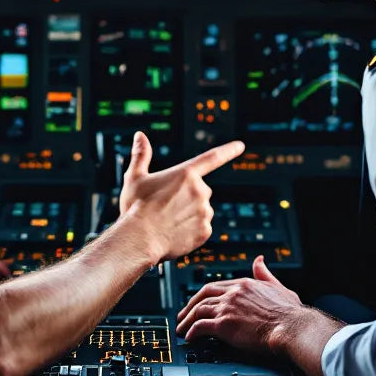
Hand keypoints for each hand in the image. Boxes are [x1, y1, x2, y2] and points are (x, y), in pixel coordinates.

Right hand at [117, 130, 243, 261]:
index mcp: (186, 174)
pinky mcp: (205, 231)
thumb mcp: (135, 177)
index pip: (212, 158)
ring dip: (189, 214)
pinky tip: (174, 233)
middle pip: (200, 190)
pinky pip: (201, 228)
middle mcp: (200, 191)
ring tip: (168, 222)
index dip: (228, 151)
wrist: (139, 239)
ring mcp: (205, 212)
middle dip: (187, 196)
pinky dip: (190, 230)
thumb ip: (141, 155)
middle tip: (166, 206)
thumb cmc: (136, 208)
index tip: (240, 146)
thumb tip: (139, 135)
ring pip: (201, 210)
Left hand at [175, 255, 305, 354]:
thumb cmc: (290, 313)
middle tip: (183, 315)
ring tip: (182, 330)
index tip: (199, 303)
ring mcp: (227, 308)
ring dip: (187, 320)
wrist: (293, 328)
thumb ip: (265, 273)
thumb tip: (259, 260)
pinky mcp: (225, 324)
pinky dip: (192, 331)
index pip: (216, 286)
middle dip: (189, 305)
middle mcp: (232, 293)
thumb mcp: (278, 287)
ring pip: (198, 310)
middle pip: (202, 295)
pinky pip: (200, 326)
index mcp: (243, 284)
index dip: (204, 295)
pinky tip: (189, 337)